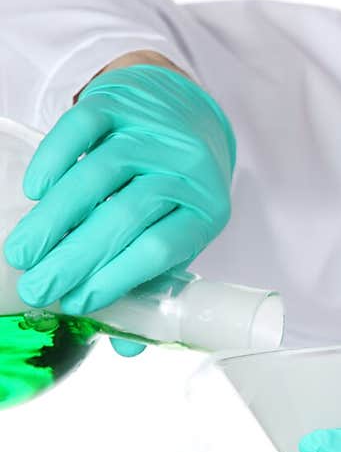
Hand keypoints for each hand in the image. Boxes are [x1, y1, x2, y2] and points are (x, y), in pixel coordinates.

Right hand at [3, 65, 235, 354]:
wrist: (181, 110)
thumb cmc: (174, 189)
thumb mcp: (176, 234)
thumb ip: (150, 284)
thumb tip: (123, 350)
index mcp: (205, 211)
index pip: (160, 249)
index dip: (117, 278)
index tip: (77, 304)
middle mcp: (185, 168)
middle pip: (124, 216)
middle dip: (75, 258)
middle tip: (37, 288)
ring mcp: (151, 131)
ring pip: (97, 175)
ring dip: (55, 219)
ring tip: (23, 254)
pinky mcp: (118, 101)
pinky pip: (80, 128)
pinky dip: (54, 161)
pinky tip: (35, 193)